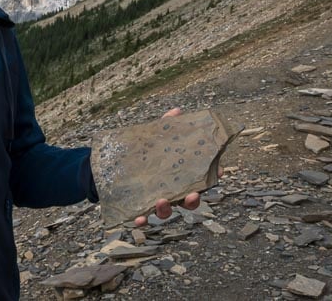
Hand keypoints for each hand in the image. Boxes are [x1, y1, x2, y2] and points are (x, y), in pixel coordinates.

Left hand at [133, 108, 222, 227]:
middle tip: (191, 195)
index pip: (200, 179)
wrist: (113, 165)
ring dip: (166, 209)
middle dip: (192, 200)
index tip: (218, 172)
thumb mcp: (153, 137)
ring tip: (161, 201)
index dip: (211, 176)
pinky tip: (139, 218)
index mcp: (179, 175)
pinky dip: (142, 220)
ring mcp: (156, 201)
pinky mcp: (138, 207)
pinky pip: (142, 217)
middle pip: (188, 200)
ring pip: (166, 211)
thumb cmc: (141, 152)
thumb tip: (176, 111)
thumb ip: (166, 126)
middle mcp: (171, 191)